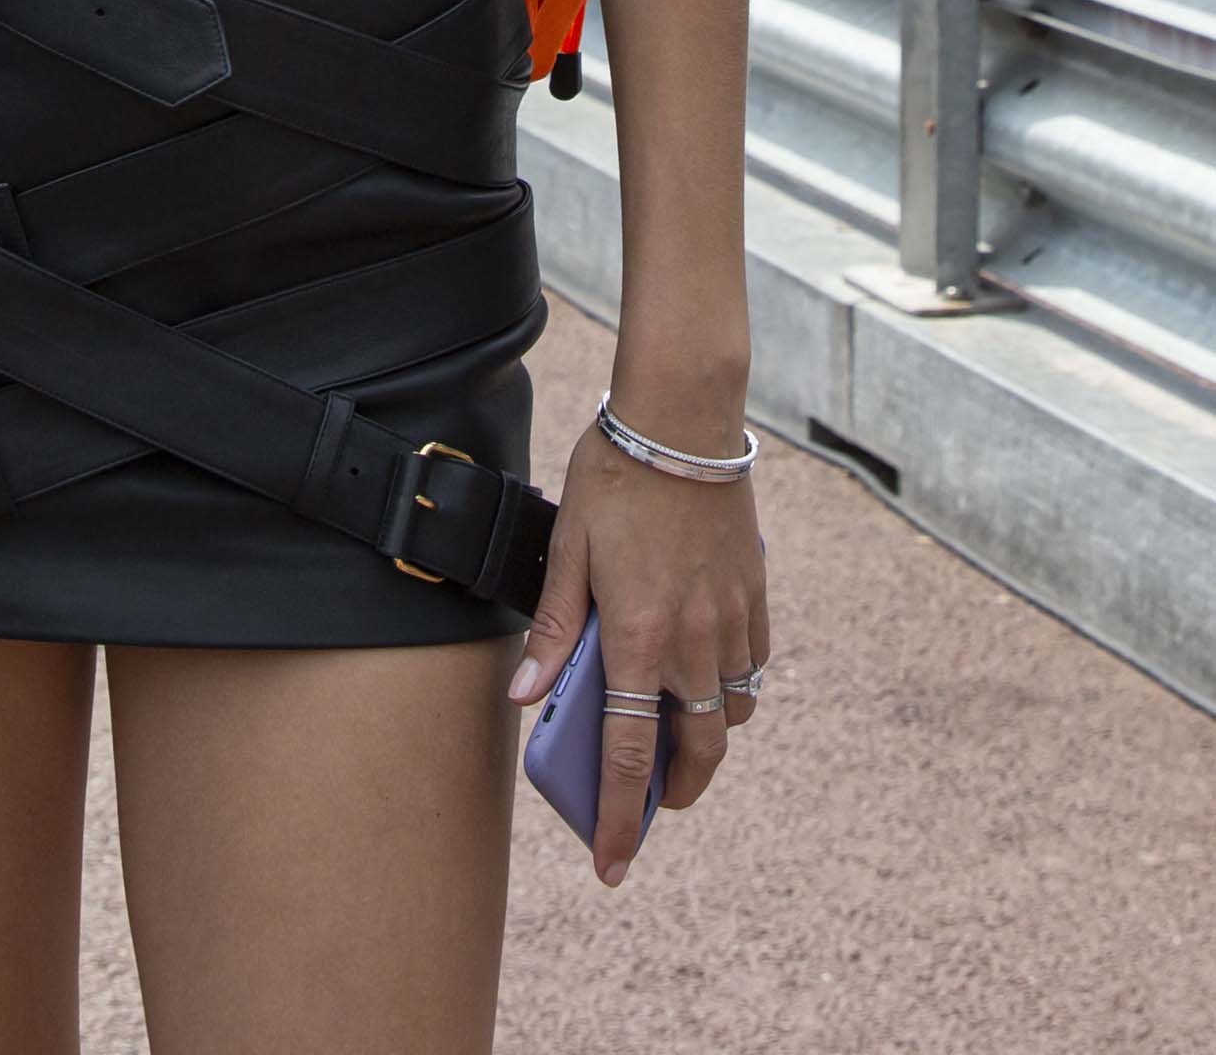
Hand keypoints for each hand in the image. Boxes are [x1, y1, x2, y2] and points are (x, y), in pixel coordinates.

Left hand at [511, 415, 767, 886]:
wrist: (684, 419)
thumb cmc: (616, 477)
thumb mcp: (567, 546)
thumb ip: (554, 626)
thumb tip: (528, 696)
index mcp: (639, 634)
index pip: (629, 753)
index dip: (619, 817)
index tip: (611, 864)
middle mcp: (694, 639)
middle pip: (696, 751)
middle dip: (675, 793)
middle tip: (650, 808)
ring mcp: (732, 618)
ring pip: (730, 712)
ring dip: (704, 739)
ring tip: (674, 737)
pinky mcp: (756, 593)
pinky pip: (752, 666)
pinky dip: (732, 689)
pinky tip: (707, 678)